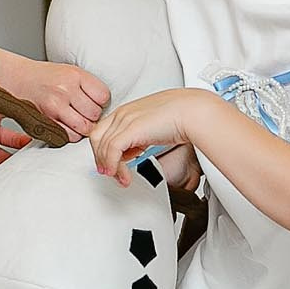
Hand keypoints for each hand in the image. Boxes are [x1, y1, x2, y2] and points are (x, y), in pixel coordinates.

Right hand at [0, 49, 108, 139]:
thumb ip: (87, 87)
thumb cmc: (46, 77)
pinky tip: (66, 125)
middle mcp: (66, 89)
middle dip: (92, 116)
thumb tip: (105, 107)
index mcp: (75, 75)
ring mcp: (55, 105)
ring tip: (75, 119)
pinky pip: (69, 136)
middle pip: (95, 114)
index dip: (100, 102)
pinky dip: (70, 134)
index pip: (103, 96)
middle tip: (83, 112)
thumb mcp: (70, 72)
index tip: (93, 101)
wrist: (17, 78)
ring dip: (82, 127)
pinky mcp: (47, 120)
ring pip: (84, 127)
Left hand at [90, 89, 204, 186]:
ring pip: (102, 147)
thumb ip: (140, 136)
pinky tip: (122, 175)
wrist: (193, 111)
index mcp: (127, 110)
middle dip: (101, 158)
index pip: (102, 131)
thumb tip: (134, 150)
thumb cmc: (182, 115)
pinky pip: (112, 151)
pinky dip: (113, 166)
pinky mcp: (130, 129)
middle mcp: (123, 113)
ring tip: (121, 178)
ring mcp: (125, 120)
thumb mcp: (152, 126)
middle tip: (112, 172)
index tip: (114, 162)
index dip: (104, 149)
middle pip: (96, 138)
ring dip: (110, 167)